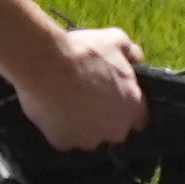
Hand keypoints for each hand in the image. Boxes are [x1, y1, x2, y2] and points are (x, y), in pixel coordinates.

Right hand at [14, 23, 146, 151]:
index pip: (138, 118)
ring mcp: (88, 139)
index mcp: (134, 109)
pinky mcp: (63, 142)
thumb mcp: (116, 41)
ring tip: (66, 104)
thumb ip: (132, 53)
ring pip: (88, 136)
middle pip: (113, 130)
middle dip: (103, 119)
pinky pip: (63, 139)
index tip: (112, 99)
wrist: (46, 62)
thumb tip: (136, 59)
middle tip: (86, 99)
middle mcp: (115, 130)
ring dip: (81, 124)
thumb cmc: (84, 52)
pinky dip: (58, 128)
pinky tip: (52, 111)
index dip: (124, 108)